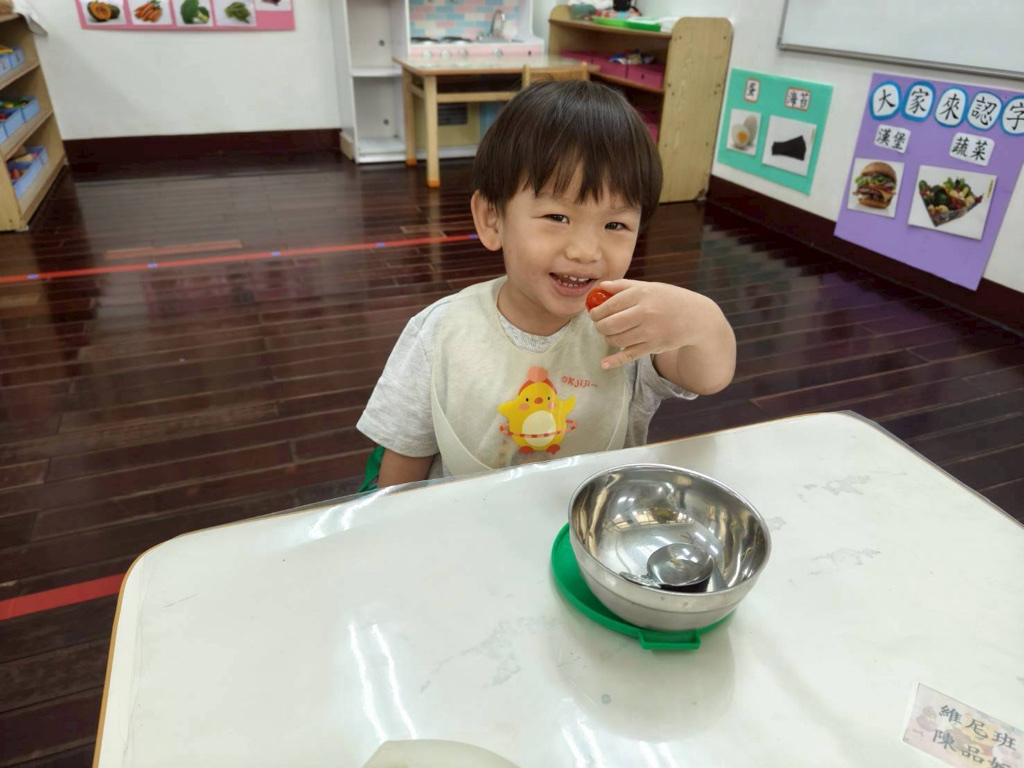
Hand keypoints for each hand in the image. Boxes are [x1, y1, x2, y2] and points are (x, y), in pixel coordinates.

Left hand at [588, 279, 716, 370]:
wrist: (696, 317)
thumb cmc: (669, 299)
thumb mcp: (650, 287)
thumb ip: (624, 286)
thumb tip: (600, 287)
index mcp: (642, 294)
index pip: (610, 305)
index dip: (597, 311)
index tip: (594, 314)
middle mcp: (645, 312)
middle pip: (609, 324)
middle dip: (600, 326)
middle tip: (601, 325)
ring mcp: (649, 331)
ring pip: (616, 340)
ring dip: (608, 338)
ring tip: (611, 334)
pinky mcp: (653, 347)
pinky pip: (629, 355)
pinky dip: (614, 361)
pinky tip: (604, 364)